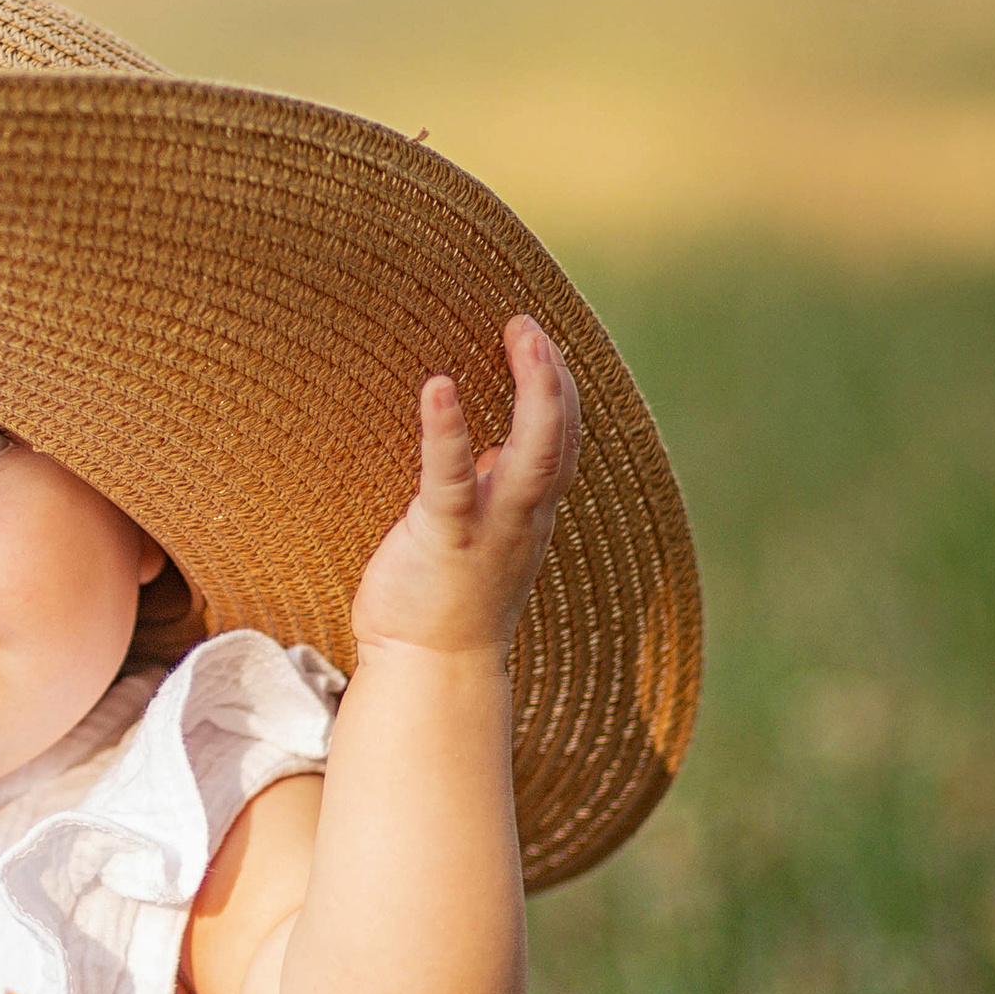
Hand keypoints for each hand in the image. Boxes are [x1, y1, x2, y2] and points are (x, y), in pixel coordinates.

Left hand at [348, 316, 581, 662]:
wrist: (432, 669)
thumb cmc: (443, 596)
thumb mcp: (475, 530)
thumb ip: (487, 488)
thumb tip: (481, 445)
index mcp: (528, 508)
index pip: (562, 439)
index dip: (557, 387)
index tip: (538, 337)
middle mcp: (522, 514)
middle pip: (562, 436)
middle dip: (555, 377)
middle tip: (531, 324)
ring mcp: (491, 527)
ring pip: (536, 454)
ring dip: (537, 392)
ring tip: (522, 335)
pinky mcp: (446, 538)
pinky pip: (453, 477)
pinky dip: (449, 430)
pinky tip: (440, 388)